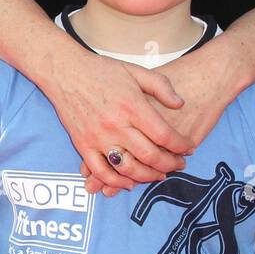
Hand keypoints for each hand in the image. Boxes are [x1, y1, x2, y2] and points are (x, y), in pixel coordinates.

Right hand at [40, 41, 195, 196]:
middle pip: (150, 156)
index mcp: (132, 106)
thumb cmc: (101, 70)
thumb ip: (161, 86)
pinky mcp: (83, 145)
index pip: (164, 135)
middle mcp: (116, 125)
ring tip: (159, 174)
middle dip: (170, 164)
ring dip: (148, 176)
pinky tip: (129, 183)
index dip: (181, 145)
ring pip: (129, 168)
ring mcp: (98, 137)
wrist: (65, 71)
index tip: (189, 148)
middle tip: (179, 165)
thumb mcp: (135, 70)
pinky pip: (101, 172)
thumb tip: (180, 104)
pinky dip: (117, 182)